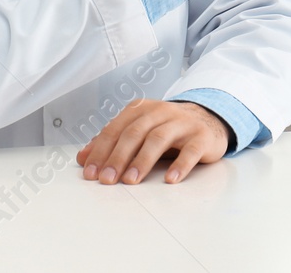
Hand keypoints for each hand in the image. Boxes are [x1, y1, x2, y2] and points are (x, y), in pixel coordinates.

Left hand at [76, 99, 229, 184]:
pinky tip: (170, 179)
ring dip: (142, 161)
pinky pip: (190, 151)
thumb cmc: (167, 129)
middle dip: (118, 157)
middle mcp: (160, 112)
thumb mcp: (139, 131)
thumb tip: (84, 158)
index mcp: (141, 109)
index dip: (101, 150)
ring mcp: (182, 123)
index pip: (116, 129)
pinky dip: (180, 165)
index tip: (90, 171)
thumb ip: (112, 142)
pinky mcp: (201, 137)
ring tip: (131, 180)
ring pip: (159, 139)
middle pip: (135, 133)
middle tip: (107, 179)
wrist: (207, 120)